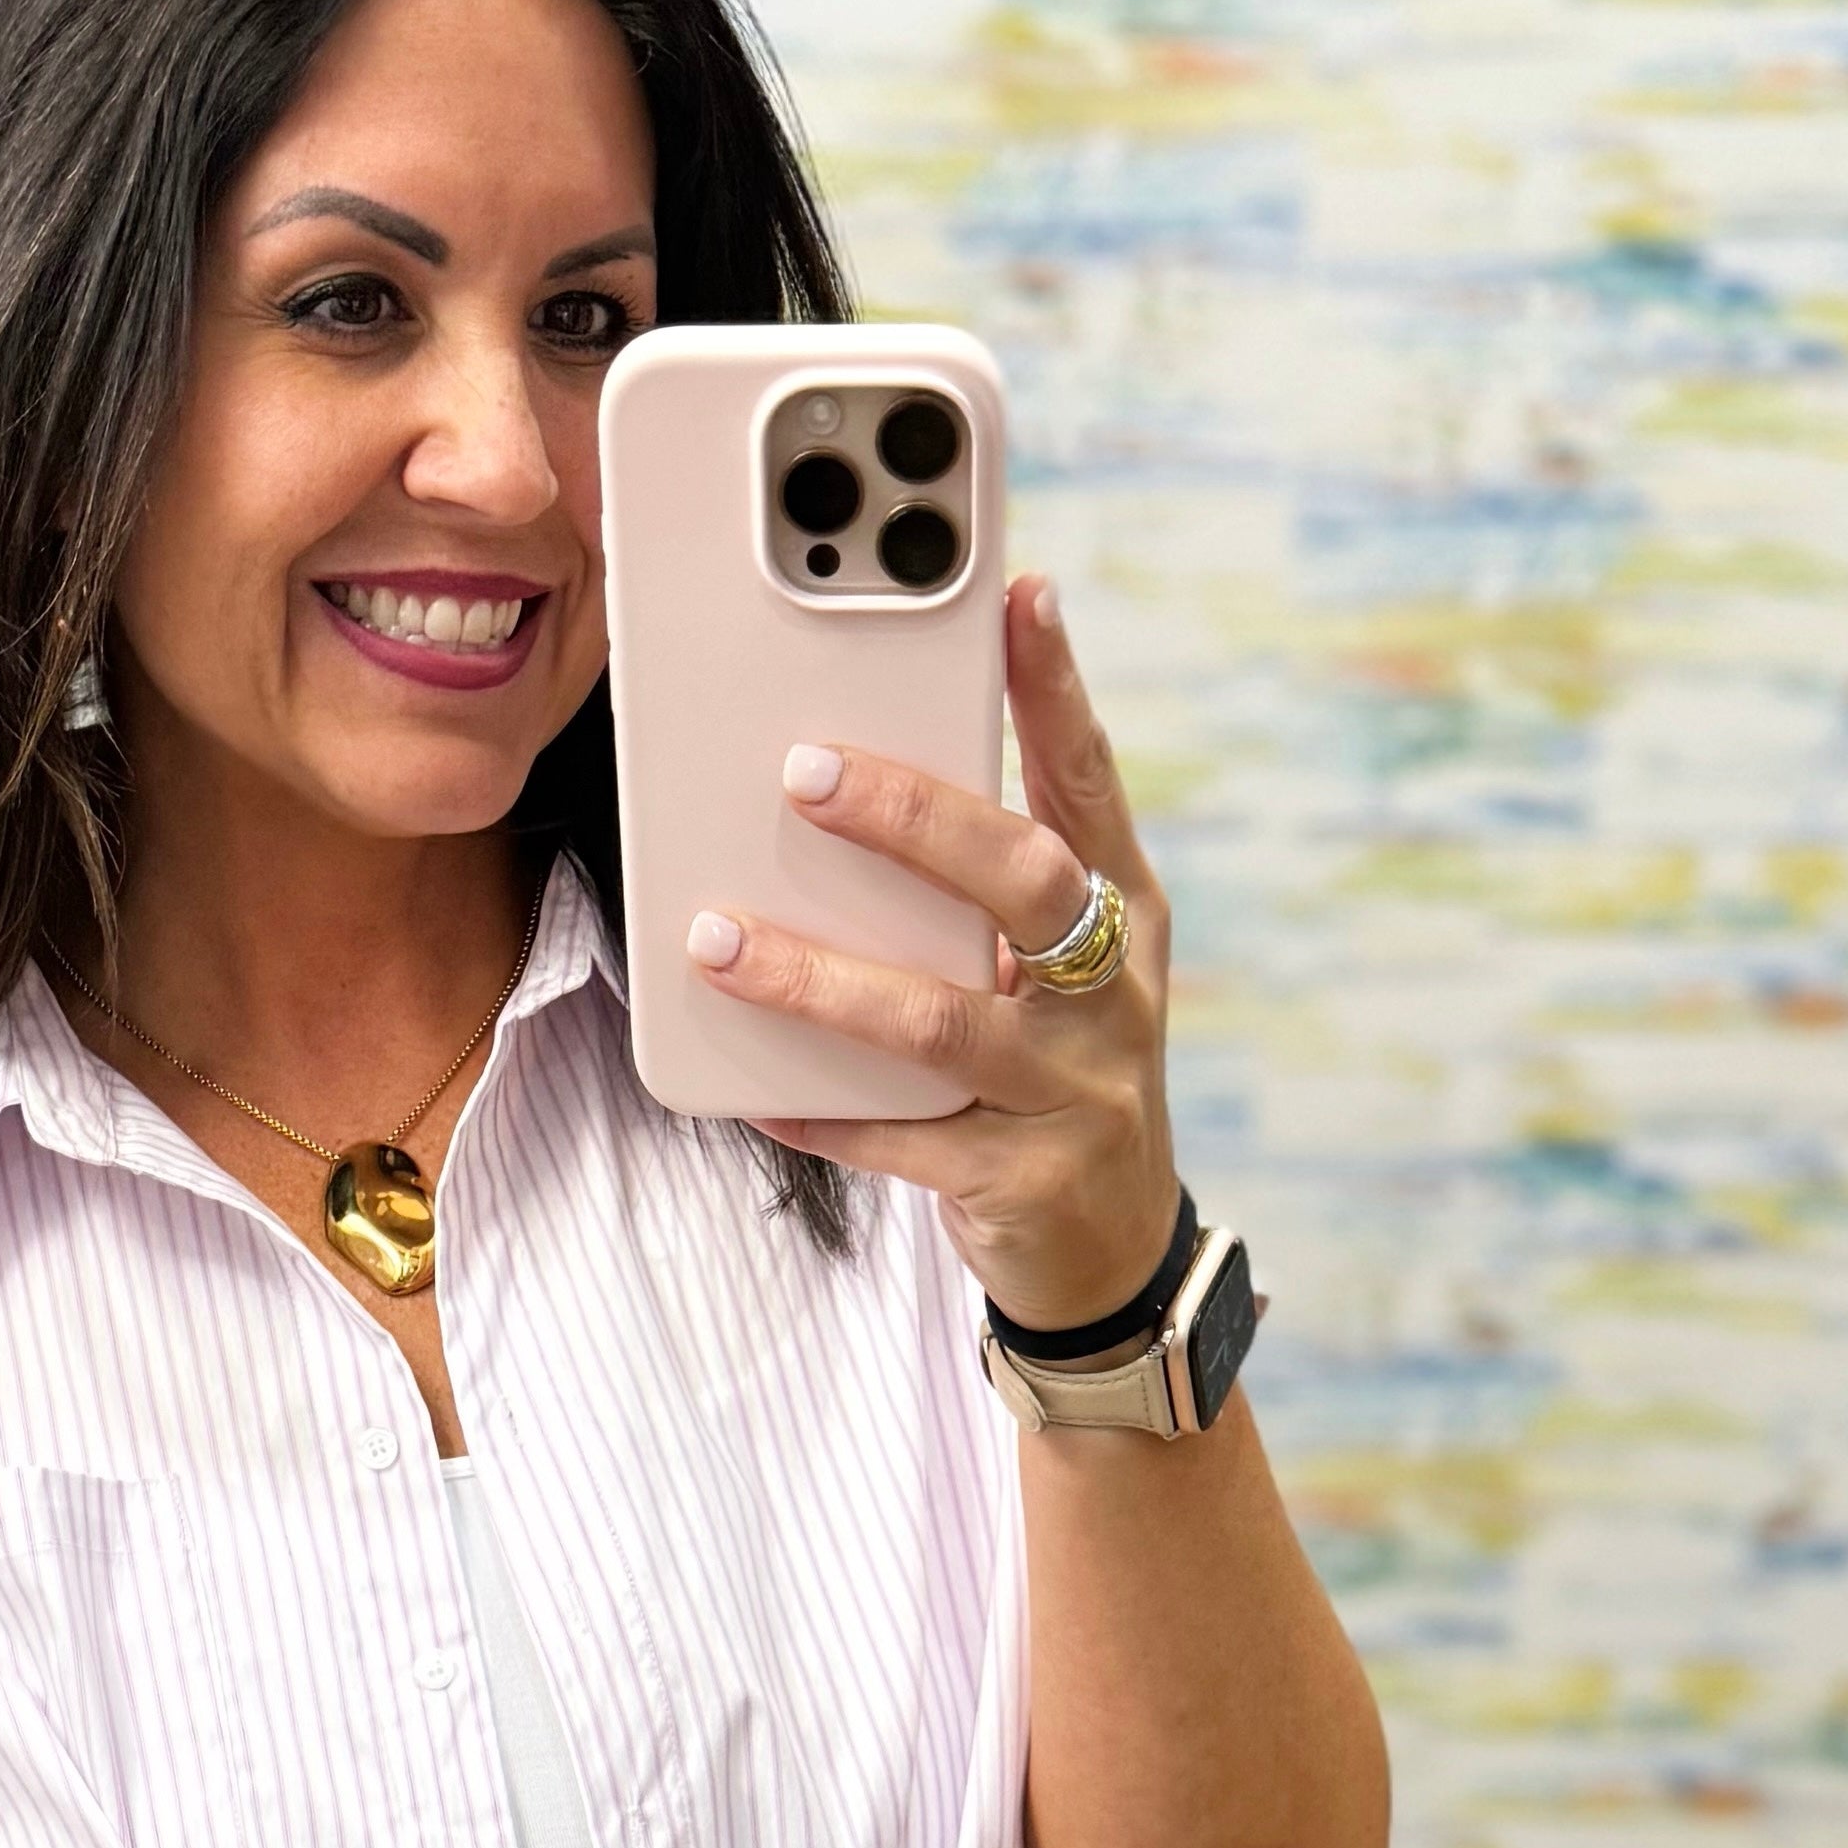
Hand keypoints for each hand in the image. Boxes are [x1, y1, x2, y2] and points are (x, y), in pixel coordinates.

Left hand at [682, 572, 1176, 1331]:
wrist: (1112, 1252)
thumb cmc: (1055, 1075)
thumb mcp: (1054, 973)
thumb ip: (986, 893)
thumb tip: (851, 787)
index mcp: (1128, 917)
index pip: (1091, 782)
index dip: (1057, 689)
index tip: (1018, 595)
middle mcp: (1115, 996)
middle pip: (1026, 882)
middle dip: (915, 820)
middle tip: (806, 773)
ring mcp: (1074, 1092)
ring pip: (939, 1021)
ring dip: (818, 978)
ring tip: (718, 940)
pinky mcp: (1020, 1180)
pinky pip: (899, 1142)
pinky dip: (819, 1109)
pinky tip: (748, 1087)